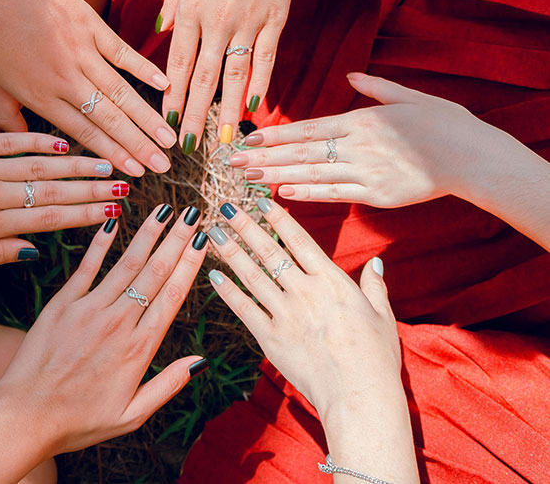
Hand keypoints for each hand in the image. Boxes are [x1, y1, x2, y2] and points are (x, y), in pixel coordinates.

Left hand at [0, 0, 176, 176]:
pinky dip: (145, 70)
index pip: (84, 133)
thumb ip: (5, 115)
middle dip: (139, 147)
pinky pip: (123, 53)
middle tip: (164, 167)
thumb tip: (20, 142)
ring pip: (122, 92)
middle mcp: (66, 79)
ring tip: (170, 139)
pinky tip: (165, 86)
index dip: (113, 155)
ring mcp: (82, 51)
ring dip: (148, 118)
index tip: (134, 174)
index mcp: (41, 96)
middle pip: (110, 119)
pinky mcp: (91, 26)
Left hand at [0, 132, 127, 272]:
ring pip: (38, 165)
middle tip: (125, 185)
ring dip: (76, 164)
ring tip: (107, 163)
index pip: (48, 219)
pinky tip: (62, 141)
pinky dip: (37, 140)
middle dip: (93, 189)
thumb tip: (34, 253)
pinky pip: (8, 140)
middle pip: (53, 190)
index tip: (113, 213)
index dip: (85, 215)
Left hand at [0, 204, 207, 453]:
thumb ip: (168, 385)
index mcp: (139, 349)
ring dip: (148, 234)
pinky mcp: (63, 304)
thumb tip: (200, 361)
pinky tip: (115, 222)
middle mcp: (118, 322)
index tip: (203, 241)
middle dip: (177, 239)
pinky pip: (87, 267)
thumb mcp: (131, 415)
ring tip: (165, 210)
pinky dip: (101, 243)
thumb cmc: (79, 421)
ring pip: (126, 263)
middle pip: (155, 272)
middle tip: (192, 214)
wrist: (23, 418)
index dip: (190, 265)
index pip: (172, 296)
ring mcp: (89, 309)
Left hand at [158, 0, 299, 152]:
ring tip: (224, 140)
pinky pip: (266, 59)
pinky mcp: (275, 20)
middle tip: (189, 144)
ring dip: (228, 110)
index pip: (179, 62)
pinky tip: (254, 108)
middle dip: (195, 114)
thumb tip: (158, 34)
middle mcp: (217, 21)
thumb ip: (172, 3)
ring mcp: (248, 22)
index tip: (167, 121)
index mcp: (192, 9)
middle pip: (204, 77)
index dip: (173, 95)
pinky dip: (260, 84)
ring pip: (235, 75)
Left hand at [206, 200, 418, 482]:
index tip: (260, 200)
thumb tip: (376, 262)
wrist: (359, 396)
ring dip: (231, 251)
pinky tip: (214, 276)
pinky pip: (245, 309)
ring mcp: (285, 314)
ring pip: (251, 275)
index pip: (298, 240)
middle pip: (269, 251)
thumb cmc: (375, 357)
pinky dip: (228, 292)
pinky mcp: (271, 338)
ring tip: (214, 232)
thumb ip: (375, 286)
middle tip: (226, 207)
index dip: (278, 218)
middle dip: (246, 226)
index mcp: (331, 281)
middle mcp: (304, 291)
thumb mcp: (382, 315)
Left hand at [231, 73, 492, 206]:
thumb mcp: (409, 96)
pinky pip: (336, 194)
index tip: (246, 140)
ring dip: (276, 177)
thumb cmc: (443, 123)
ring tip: (247, 180)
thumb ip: (375, 87)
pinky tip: (284, 194)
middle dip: (263, 158)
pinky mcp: (377, 194)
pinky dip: (309, 194)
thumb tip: (350, 75)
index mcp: (361, 120)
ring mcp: (366, 171)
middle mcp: (358, 145)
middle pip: (301, 152)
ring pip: (312, 174)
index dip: (273, 136)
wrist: (473, 157)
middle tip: (230, 164)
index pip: (307, 128)